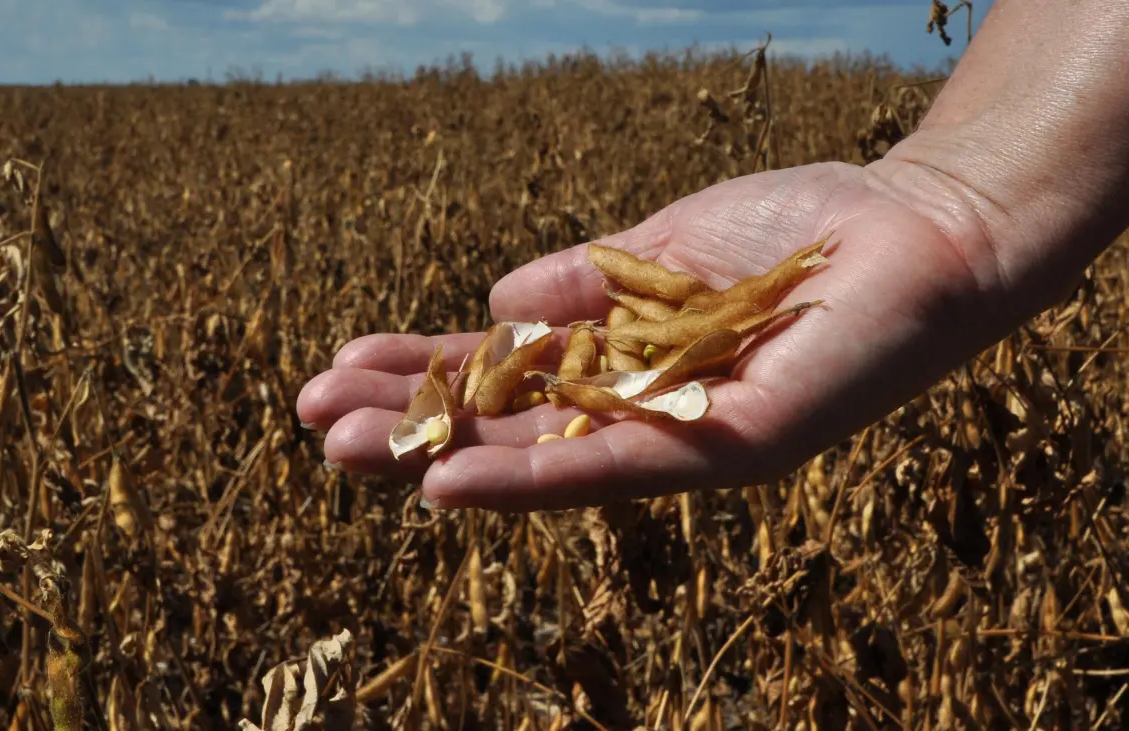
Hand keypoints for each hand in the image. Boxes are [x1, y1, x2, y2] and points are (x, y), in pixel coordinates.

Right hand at [296, 159, 1019, 511]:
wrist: (917, 226)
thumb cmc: (795, 231)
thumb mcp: (657, 250)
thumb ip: (580, 284)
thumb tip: (493, 300)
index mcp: (619, 366)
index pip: (503, 379)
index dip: (421, 376)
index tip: (337, 368)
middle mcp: (641, 414)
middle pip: (507, 428)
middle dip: (408, 423)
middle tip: (310, 422)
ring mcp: (682, 437)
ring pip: (545, 459)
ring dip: (442, 457)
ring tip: (345, 451)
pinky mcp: (730, 445)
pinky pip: (618, 468)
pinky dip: (531, 478)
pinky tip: (448, 481)